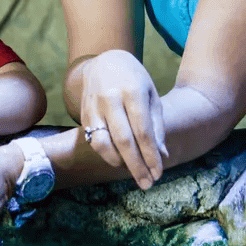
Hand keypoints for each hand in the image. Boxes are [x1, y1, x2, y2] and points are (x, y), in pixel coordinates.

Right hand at [78, 50, 167, 188]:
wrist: (105, 61)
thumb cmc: (134, 80)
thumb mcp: (151, 96)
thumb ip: (156, 125)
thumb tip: (162, 155)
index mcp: (132, 91)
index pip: (142, 131)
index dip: (150, 155)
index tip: (158, 173)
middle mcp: (110, 98)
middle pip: (123, 140)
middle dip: (136, 166)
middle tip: (147, 184)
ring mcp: (93, 106)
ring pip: (103, 143)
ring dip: (119, 163)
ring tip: (134, 172)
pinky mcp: (83, 114)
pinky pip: (92, 140)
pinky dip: (107, 155)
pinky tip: (120, 160)